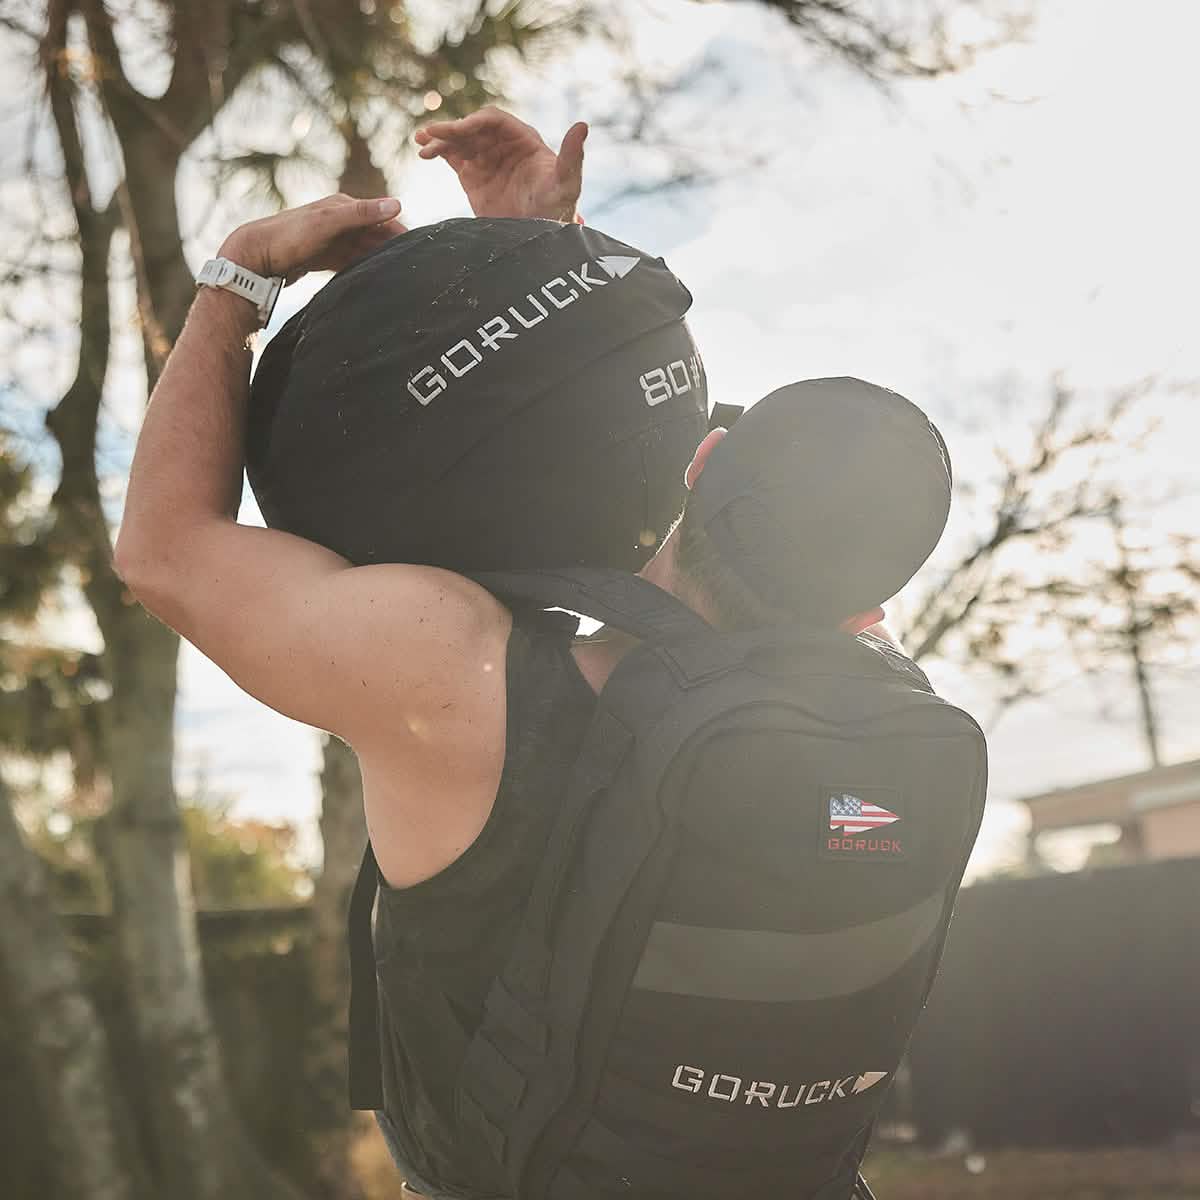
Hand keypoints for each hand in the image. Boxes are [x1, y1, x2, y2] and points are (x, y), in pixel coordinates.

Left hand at [218, 194, 406, 282]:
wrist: (256, 256)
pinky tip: (372, 279)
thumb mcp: (329, 222)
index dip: (401, 231)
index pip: (382, 217)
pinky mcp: (322, 256)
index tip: (421, 247)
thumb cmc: (290, 237)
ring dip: (379, 260)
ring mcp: (330, 239)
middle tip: (414, 266)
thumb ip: (363, 214)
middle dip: (393, 247)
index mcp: (343, 206)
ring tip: (398, 275)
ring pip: (363, 249)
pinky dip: (362, 268)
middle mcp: (338, 220)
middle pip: (374, 234)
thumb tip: (398, 204)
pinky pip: (349, 261)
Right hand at [415, 107, 586, 221]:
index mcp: (524, 140)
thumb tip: (583, 125)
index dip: (475, 122)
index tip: (459, 131)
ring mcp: (487, 159)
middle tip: (430, 134)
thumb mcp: (566, 185)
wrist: (540, 241)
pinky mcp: (473, 176)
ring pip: (459, 141)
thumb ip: (572, 158)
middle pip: (472, 127)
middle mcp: (503, 145)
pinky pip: (452, 157)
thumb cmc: (557, 211)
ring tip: (421, 144)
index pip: (495, 121)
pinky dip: (438, 152)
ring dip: (440, 139)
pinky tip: (424, 154)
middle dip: (451, 129)